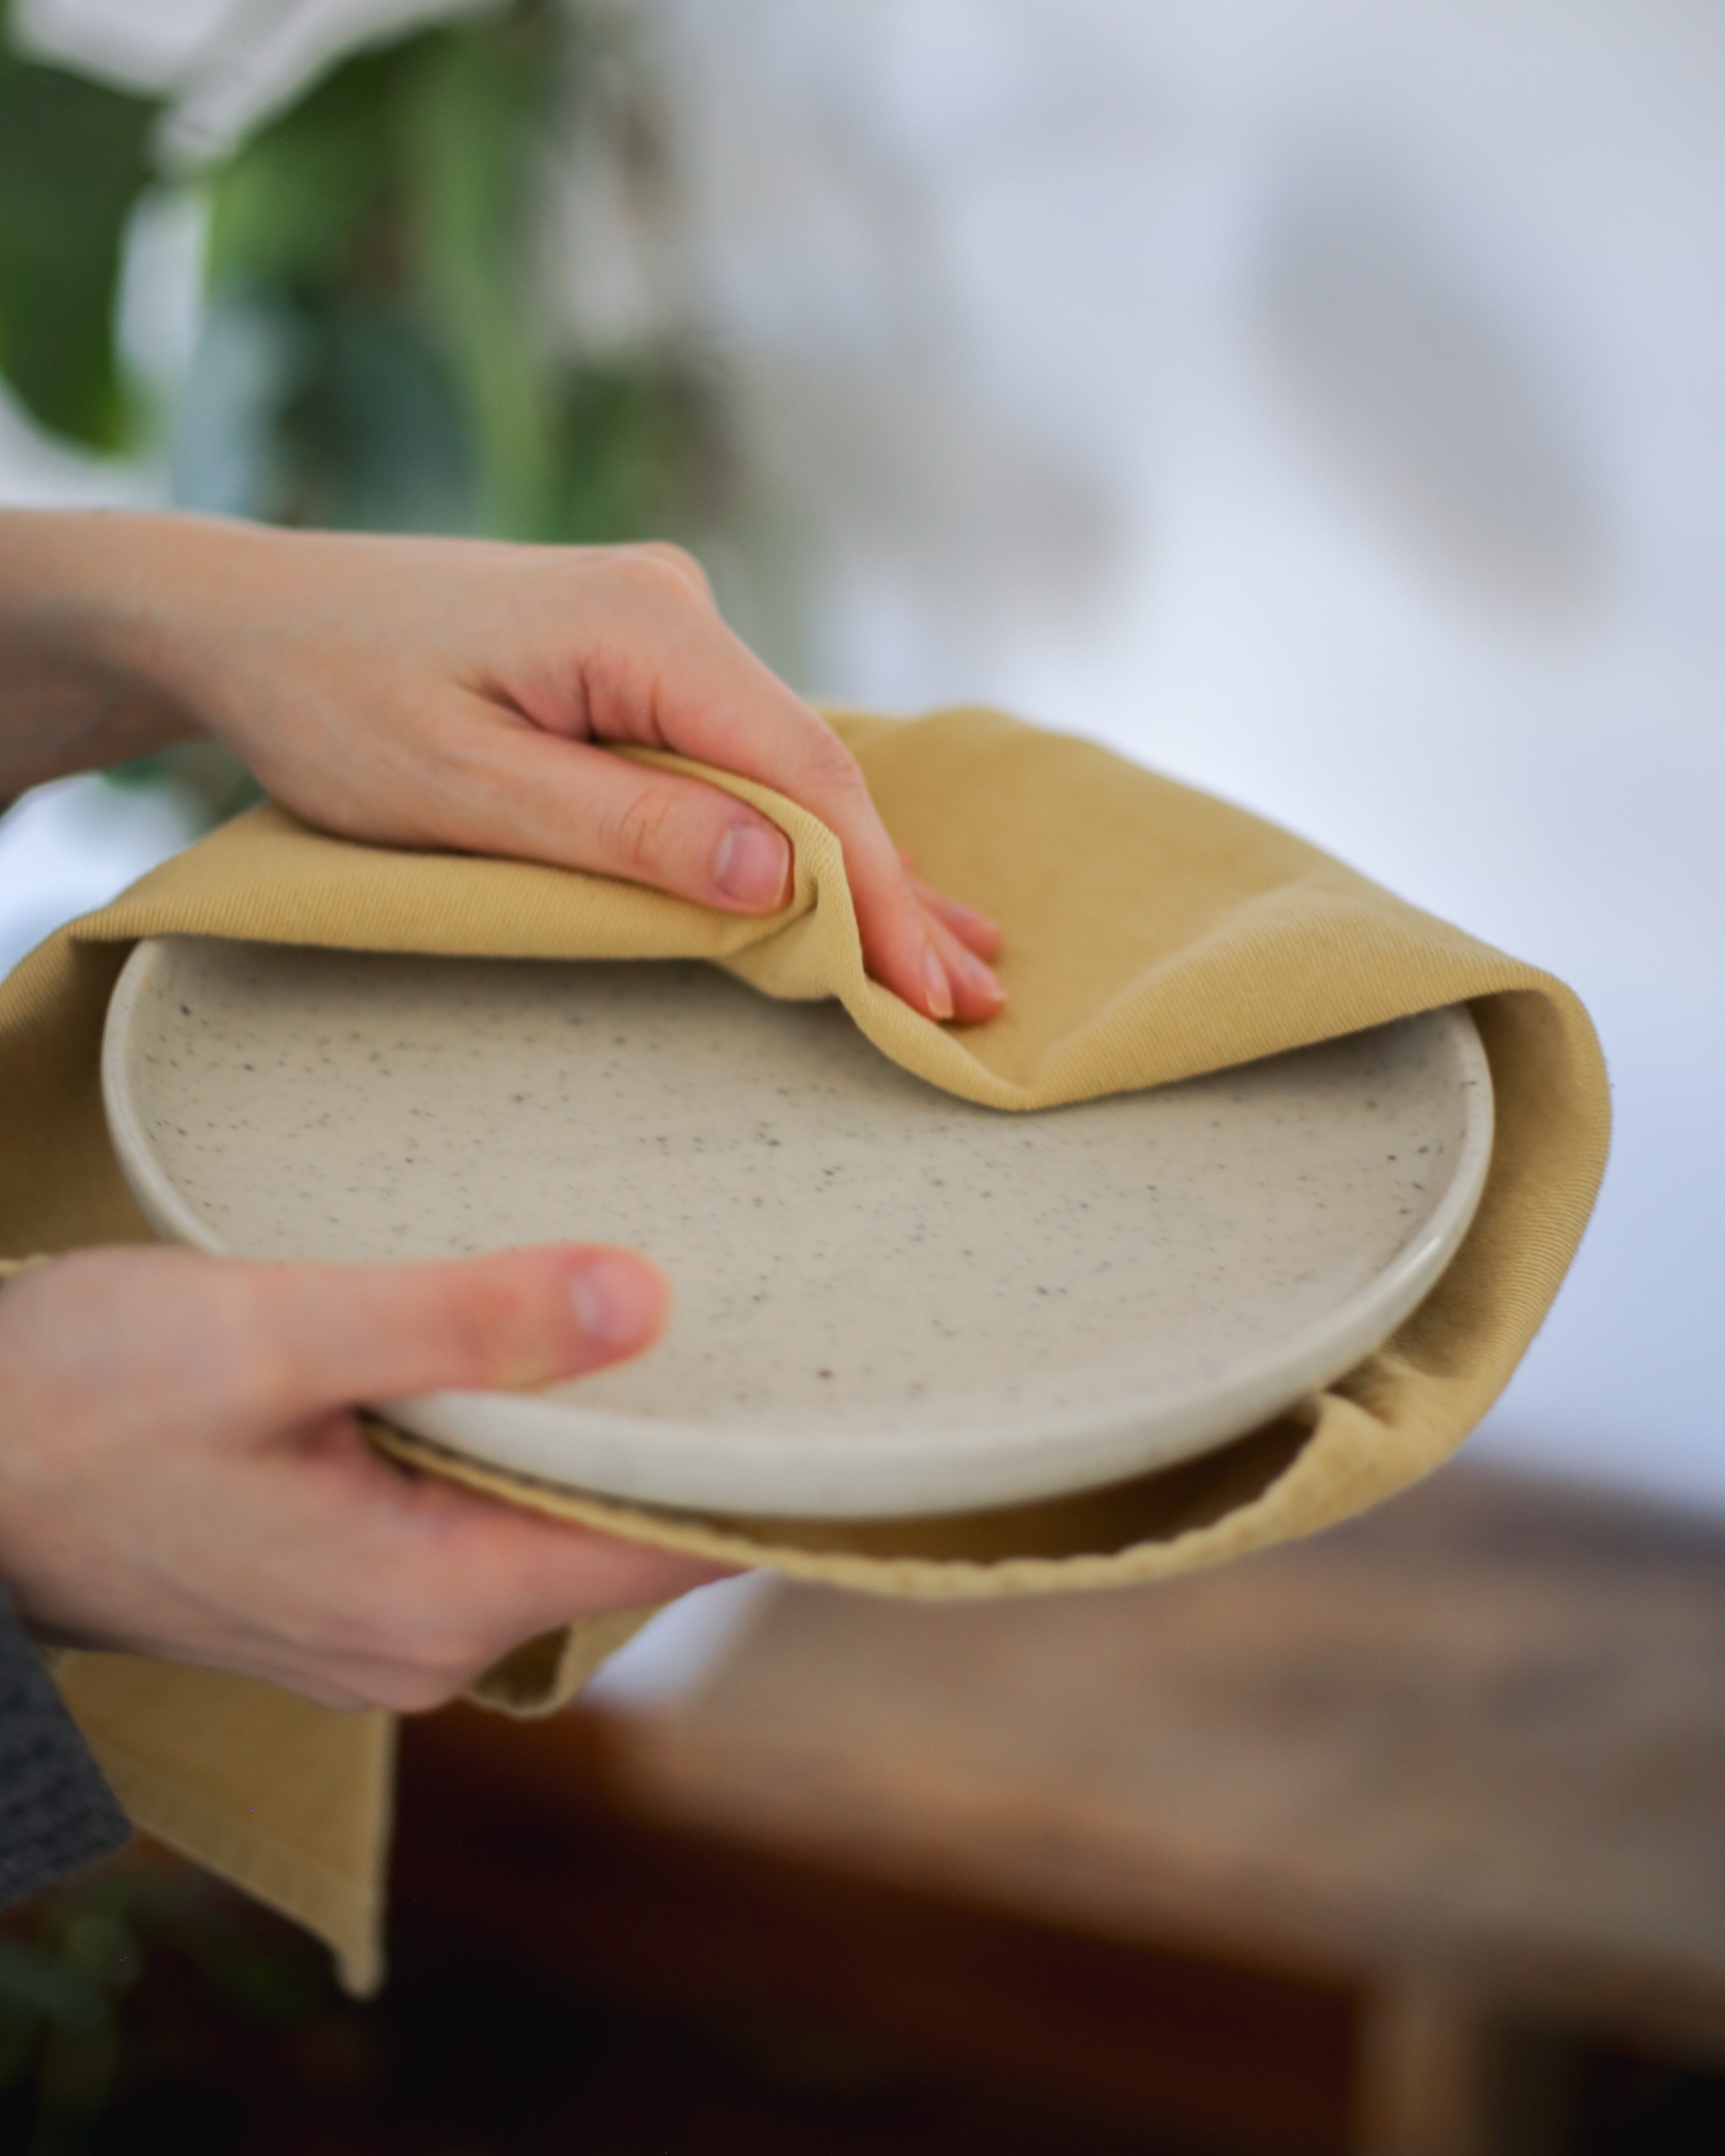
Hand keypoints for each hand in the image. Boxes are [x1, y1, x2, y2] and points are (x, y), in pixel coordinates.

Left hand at [0, 514, 1003, 1022]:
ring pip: (782, 769)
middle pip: (812, 772)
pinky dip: (792, 833)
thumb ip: (623, 826)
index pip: (802, 776)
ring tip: (952, 957)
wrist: (244, 615)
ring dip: (856, 871)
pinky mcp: (632, 660)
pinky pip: (734, 758)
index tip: (928, 988)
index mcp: (641, 626)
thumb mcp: (463, 786)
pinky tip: (858, 881)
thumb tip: (782, 872)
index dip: (876, 892)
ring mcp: (657, 629)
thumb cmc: (328, 700)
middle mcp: (672, 609)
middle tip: (973, 997)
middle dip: (893, 893)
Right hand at [0, 1244, 726, 1710]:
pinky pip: (488, 1521)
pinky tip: (558, 1359)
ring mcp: (385, 1621)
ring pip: (554, 1527)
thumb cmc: (79, 1402)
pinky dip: (537, 1446)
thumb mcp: (274, 1335)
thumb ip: (461, 1321)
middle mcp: (426, 1640)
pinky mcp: (347, 1581)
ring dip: (615, 1436)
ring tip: (705, 1321)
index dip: (768, 1479)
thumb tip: (644, 1298)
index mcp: (432, 1599)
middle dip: (704, 1446)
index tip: (856, 1394)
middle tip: (798, 1321)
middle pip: (621, 1545)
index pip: (665, 1556)